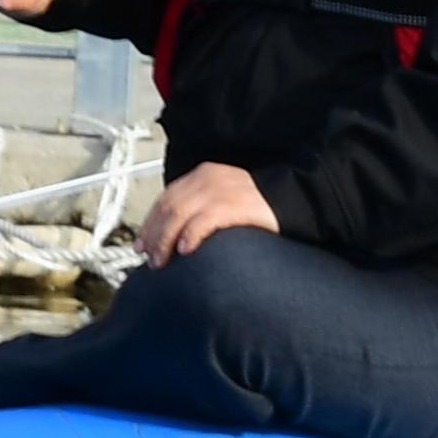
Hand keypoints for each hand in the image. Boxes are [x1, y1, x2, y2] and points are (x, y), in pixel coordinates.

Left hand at [137, 162, 277, 264]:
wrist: (296, 201)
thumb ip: (199, 210)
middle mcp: (207, 178)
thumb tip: (172, 237)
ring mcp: (221, 190)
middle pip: (168, 207)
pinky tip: (185, 251)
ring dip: (165, 240)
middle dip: (154, 235)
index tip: (141, 245)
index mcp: (202, 175)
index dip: (150, 223)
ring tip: (162, 261)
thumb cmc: (257, 208)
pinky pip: (205, 220)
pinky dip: (190, 235)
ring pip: (179, 214)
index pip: (166, 199)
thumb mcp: (223, 200)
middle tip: (150, 259)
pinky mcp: (235, 204)